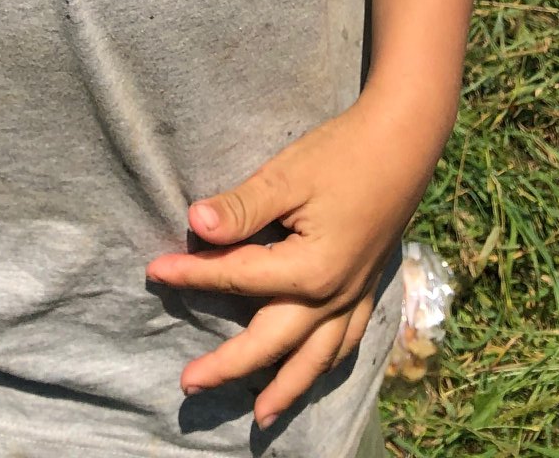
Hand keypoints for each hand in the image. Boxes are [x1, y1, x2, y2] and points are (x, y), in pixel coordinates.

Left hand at [145, 93, 439, 429]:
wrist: (404, 141)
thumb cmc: (343, 154)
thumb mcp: (287, 176)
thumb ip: (242, 208)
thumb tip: (195, 224)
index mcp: (309, 270)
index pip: (237, 278)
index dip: (192, 275)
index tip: (154, 272)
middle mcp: (333, 296)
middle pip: (271, 341)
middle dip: (229, 366)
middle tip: (188, 384)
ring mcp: (355, 296)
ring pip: (316, 358)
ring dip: (286, 389)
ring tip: (259, 416)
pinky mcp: (368, 287)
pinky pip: (347, 342)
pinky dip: (327, 364)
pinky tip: (316, 371)